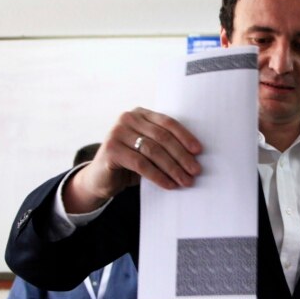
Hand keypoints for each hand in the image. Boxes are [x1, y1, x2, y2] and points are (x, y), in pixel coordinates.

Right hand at [64, 107, 202, 212]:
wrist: (101, 179)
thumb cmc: (131, 163)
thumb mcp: (148, 149)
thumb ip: (165, 145)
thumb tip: (195, 156)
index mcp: (140, 114)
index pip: (168, 122)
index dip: (185, 137)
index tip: (199, 151)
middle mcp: (127, 118)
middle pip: (162, 137)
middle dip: (182, 156)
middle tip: (196, 171)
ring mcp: (117, 132)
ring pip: (153, 151)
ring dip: (173, 168)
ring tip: (185, 180)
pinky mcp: (111, 150)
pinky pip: (141, 164)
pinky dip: (158, 176)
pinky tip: (169, 185)